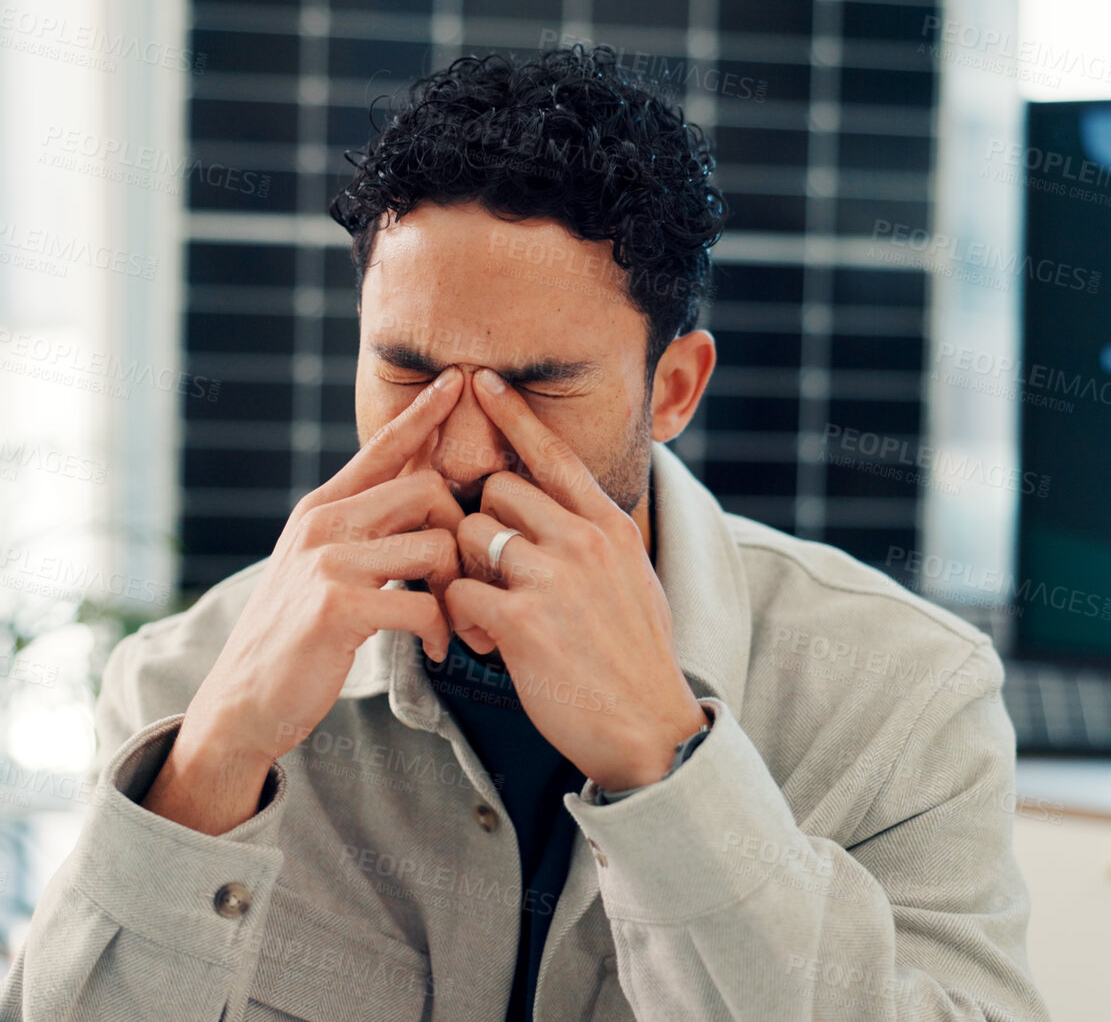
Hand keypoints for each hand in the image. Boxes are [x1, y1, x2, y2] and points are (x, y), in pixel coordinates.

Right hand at [143, 367, 468, 834]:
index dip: (423, 413)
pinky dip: (442, 631)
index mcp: (322, 509)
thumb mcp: (322, 568)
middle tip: (471, 585)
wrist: (243, 701)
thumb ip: (365, 530)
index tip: (456, 381)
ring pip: (434, 546)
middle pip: (428, 490)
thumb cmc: (297, 637)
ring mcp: (326, 562)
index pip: (381, 447)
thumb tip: (418, 495)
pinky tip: (436, 650)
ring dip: (460, 591)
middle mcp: (322, 524)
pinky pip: (424, 603)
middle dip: (463, 536)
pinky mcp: (336, 607)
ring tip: (456, 626)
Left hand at [443, 367, 707, 791]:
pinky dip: (461, 619)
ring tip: (487, 615)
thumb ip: (598, 541)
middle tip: (488, 574)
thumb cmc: (637, 659)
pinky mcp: (523, 623)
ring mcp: (553, 579)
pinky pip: (461, 594)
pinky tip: (483, 645)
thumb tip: (569, 511)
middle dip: (479, 526)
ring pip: (469, 537)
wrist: (650, 728)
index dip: (514, 414)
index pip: (553, 454)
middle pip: (495, 491)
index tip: (483, 381)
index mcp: (609, 527)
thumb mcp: (634, 580)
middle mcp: (582, 541)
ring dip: (465, 573)